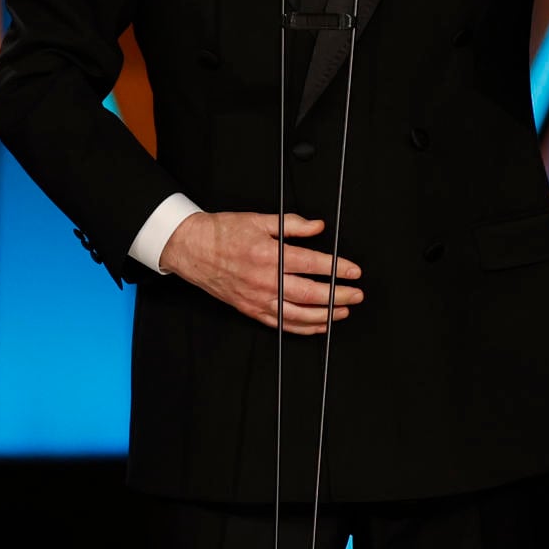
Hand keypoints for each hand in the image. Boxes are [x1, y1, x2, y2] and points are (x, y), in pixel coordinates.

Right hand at [159, 212, 362, 334]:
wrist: (191, 248)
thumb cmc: (222, 232)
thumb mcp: (259, 220)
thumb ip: (292, 225)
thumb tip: (318, 227)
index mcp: (269, 255)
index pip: (313, 264)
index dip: (338, 269)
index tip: (354, 271)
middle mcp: (265, 280)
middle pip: (311, 293)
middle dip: (338, 295)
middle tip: (356, 294)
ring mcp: (257, 298)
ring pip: (298, 314)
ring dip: (324, 315)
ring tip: (342, 312)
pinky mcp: (250, 309)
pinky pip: (281, 324)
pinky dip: (302, 328)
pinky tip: (317, 325)